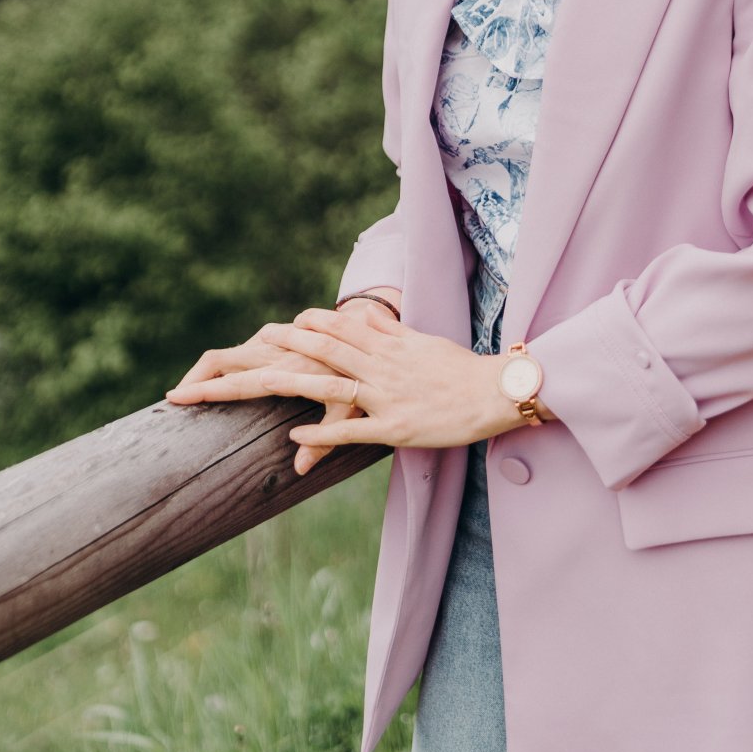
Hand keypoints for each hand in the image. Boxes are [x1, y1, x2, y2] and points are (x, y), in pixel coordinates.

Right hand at [162, 322, 365, 475]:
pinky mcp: (274, 336)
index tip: (175, 398)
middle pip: (220, 360)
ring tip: (192, 393)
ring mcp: (271, 341)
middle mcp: (273, 352)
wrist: (365, 326)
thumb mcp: (348, 410)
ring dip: (208, 371)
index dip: (203, 390)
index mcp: (285, 371)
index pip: (234, 382)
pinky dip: (226, 364)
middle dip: (194, 379)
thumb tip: (299, 470)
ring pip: (229, 352)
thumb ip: (325, 439)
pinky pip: (243, 348)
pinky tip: (221, 380)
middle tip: (175, 400)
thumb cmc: (360, 373)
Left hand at [254, 302, 533, 452]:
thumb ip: (391, 331)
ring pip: (333, 386)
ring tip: (261, 380)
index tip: (284, 324)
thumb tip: (367, 313)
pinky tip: (295, 438)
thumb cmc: (460, 368)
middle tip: (258, 341)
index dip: (310, 325)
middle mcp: (382, 366)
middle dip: (288, 346)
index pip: (341, 328)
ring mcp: (387, 396)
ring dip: (294, 383)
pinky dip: (323, 434)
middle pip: (326, 350)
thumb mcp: (422, 342)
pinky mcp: (396, 427)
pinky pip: (353, 431)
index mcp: (388, 345)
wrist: (494, 392)